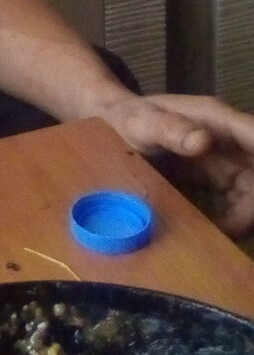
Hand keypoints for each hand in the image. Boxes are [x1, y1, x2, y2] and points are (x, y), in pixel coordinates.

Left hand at [98, 92, 253, 236]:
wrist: (114, 127)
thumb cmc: (128, 119)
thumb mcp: (141, 123)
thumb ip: (169, 129)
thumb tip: (203, 141)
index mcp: (216, 119)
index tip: (253, 197)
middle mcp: (228, 140)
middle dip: (251, 205)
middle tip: (233, 230)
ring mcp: (225, 161)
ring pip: (251, 193)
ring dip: (243, 216)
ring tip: (221, 236)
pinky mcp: (216, 180)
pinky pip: (235, 203)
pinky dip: (230, 221)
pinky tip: (212, 233)